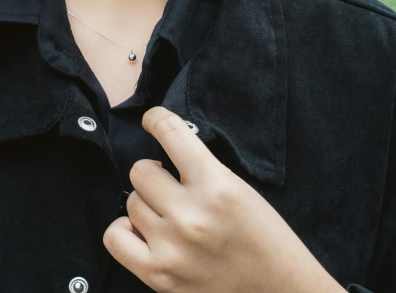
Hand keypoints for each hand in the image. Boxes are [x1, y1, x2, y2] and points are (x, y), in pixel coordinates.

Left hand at [103, 106, 344, 292]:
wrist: (280, 291)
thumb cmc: (264, 238)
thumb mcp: (240, 190)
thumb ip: (202, 169)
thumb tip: (161, 150)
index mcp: (218, 186)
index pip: (171, 133)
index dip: (156, 119)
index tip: (152, 119)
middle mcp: (191, 215)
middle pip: (141, 171)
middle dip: (155, 174)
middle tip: (172, 186)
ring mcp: (172, 248)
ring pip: (130, 202)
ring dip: (146, 204)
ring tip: (169, 215)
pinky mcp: (159, 276)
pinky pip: (115, 237)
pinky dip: (125, 230)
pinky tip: (144, 231)